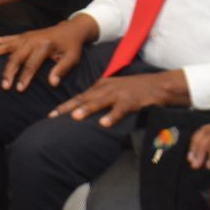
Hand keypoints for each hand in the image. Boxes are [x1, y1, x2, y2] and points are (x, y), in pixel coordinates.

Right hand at [0, 21, 90, 91]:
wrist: (71, 29)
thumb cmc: (72, 46)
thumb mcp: (73, 58)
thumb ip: (62, 69)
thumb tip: (53, 84)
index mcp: (45, 45)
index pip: (32, 63)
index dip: (25, 77)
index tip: (19, 89)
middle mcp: (33, 40)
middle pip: (17, 57)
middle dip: (9, 71)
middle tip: (4, 85)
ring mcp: (26, 37)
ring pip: (8, 46)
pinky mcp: (23, 35)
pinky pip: (7, 38)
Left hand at [51, 69, 189, 128]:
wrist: (159, 85)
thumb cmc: (134, 89)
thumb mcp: (113, 89)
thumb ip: (99, 97)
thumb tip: (82, 110)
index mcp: (101, 86)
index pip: (79, 97)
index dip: (64, 106)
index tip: (50, 116)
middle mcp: (107, 88)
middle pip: (84, 99)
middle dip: (68, 108)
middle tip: (53, 117)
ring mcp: (119, 94)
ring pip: (100, 102)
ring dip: (87, 109)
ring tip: (75, 117)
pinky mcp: (131, 101)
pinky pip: (120, 110)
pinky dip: (112, 116)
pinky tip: (104, 124)